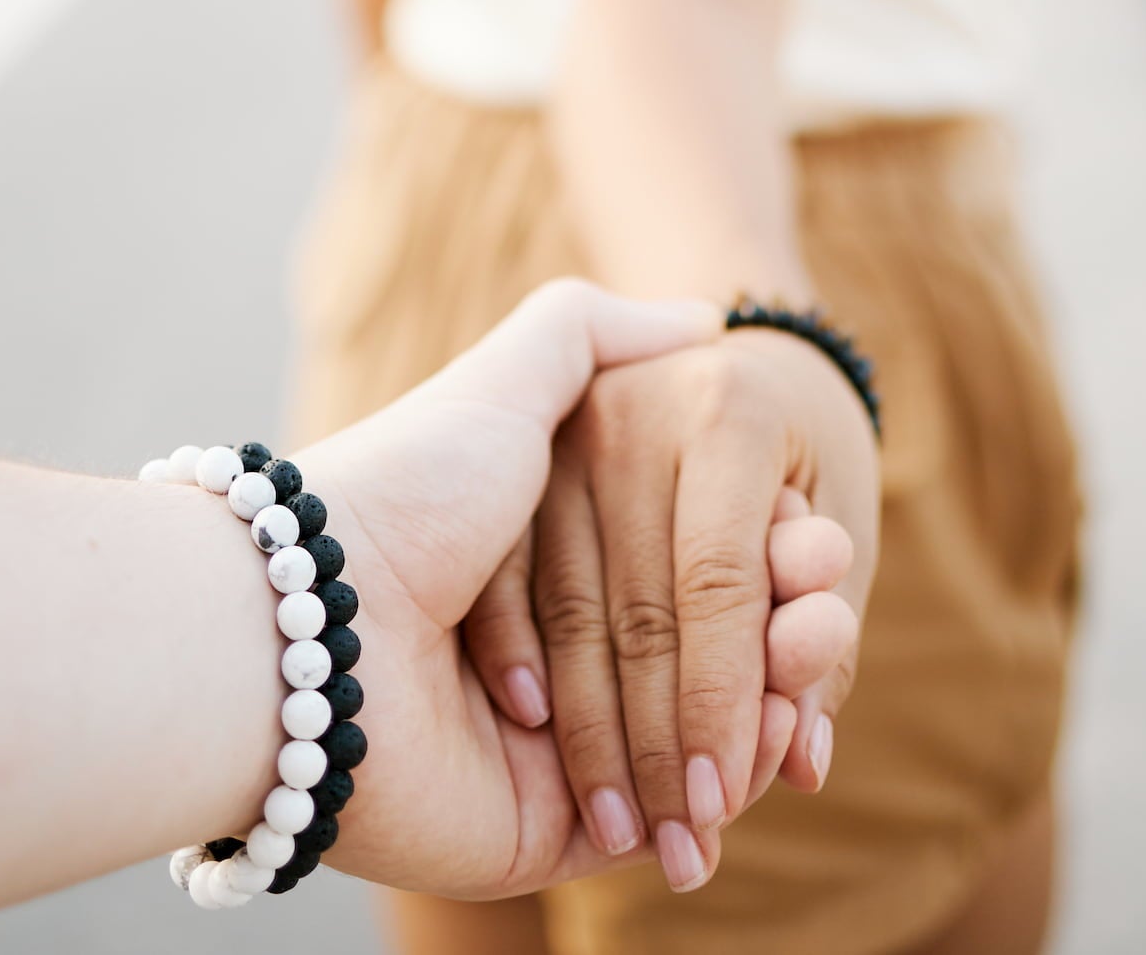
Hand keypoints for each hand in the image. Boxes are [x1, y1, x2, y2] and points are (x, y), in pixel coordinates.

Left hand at [300, 281, 815, 898]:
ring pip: (705, 739)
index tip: (822, 541)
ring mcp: (558, 749)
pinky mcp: (552, 829)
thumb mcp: (510, 378)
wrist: (314, 616)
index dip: (768, 559)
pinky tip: (786, 738)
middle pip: (710, 657)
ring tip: (819, 656)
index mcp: (553, 565)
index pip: (696, 572)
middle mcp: (557, 656)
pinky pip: (669, 816)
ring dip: (775, 701)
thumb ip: (592, 332)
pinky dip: (733, 779)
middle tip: (831, 607)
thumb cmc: (416, 487)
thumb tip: (695, 315)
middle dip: (785, 633)